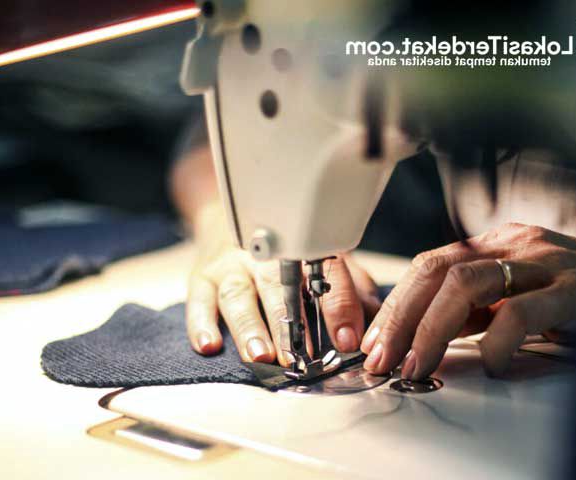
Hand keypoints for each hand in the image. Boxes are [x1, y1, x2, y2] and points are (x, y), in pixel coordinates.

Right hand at [186, 203, 381, 365]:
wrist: (228, 216)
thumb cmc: (281, 250)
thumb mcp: (322, 259)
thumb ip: (350, 288)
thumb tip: (377, 318)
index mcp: (300, 250)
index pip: (323, 274)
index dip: (337, 306)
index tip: (347, 338)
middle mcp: (263, 256)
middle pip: (276, 287)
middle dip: (288, 324)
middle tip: (299, 356)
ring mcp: (229, 265)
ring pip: (238, 295)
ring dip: (249, 327)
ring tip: (260, 355)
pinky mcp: (202, 276)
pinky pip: (198, 300)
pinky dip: (201, 324)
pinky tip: (208, 345)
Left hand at [360, 223, 575, 377]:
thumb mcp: (521, 295)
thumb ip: (478, 309)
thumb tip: (423, 335)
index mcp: (498, 246)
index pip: (429, 266)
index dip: (395, 306)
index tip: (374, 342)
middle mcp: (516, 246)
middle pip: (437, 269)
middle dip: (401, 318)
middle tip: (383, 358)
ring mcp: (546, 263)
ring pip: (467, 283)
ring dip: (431, 329)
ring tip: (417, 365)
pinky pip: (524, 312)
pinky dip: (497, 343)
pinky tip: (491, 366)